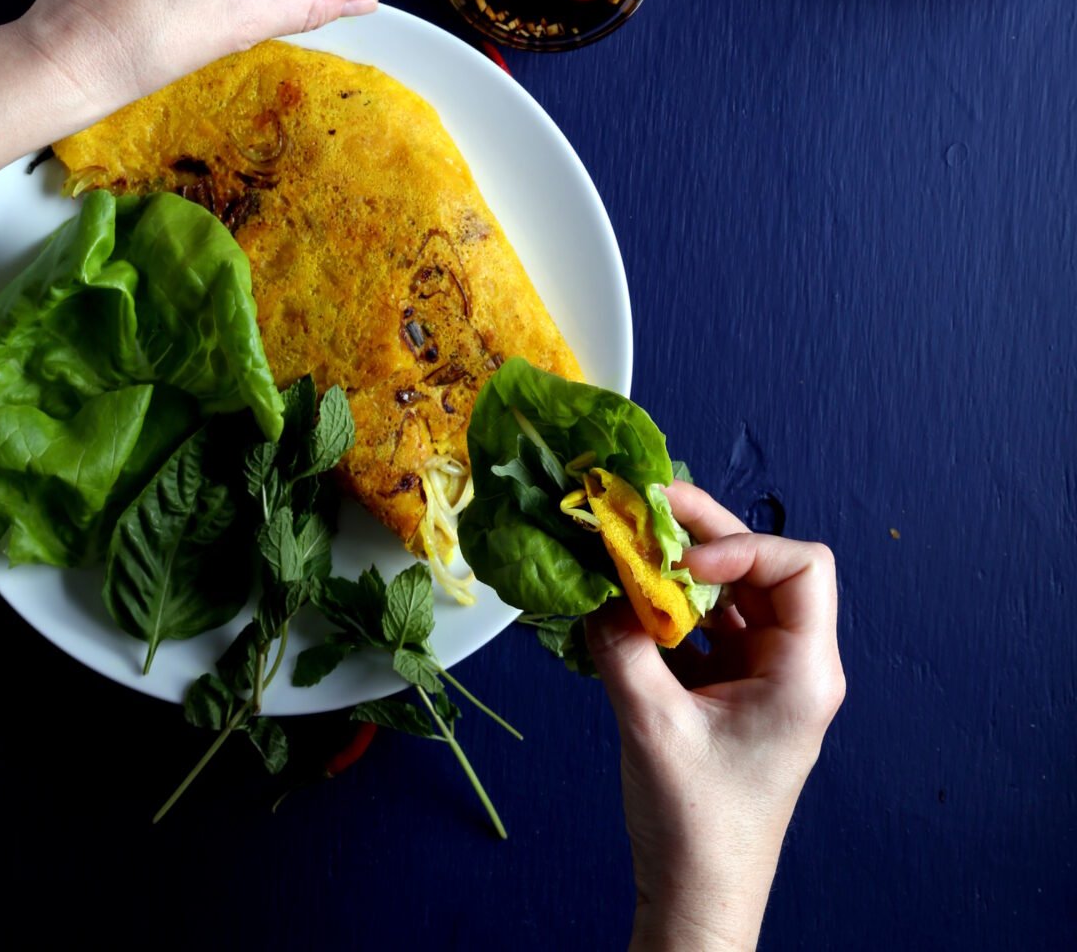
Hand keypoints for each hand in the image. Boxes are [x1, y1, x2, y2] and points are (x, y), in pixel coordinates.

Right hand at [587, 483, 844, 951]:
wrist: (697, 899)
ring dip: (684, 570)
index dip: (745, 546)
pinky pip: (710, 627)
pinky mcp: (734, 691)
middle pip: (764, 568)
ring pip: (734, 594)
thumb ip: (623, 645)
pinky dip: (673, 608)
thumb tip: (598, 586)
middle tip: (647, 503)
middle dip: (706, 534)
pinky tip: (631, 602)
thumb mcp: (652, 724)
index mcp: (804, 674)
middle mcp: (794, 667)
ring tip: (632, 547)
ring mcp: (764, 678)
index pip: (802, 568)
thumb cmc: (695, 827)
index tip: (686, 559)